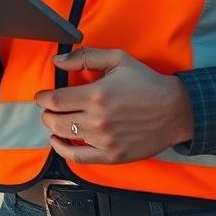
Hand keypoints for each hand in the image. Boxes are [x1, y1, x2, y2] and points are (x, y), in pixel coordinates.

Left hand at [33, 47, 193, 163]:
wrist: (174, 110)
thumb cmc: (147, 82)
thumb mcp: (118, 59)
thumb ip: (85, 57)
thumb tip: (58, 61)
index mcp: (96, 94)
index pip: (55, 100)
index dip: (42, 98)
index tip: (41, 96)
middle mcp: (97, 120)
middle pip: (55, 120)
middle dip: (46, 113)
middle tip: (47, 107)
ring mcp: (104, 140)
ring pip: (64, 137)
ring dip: (53, 128)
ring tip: (54, 121)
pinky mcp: (112, 155)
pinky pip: (78, 158)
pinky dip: (63, 151)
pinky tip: (59, 142)